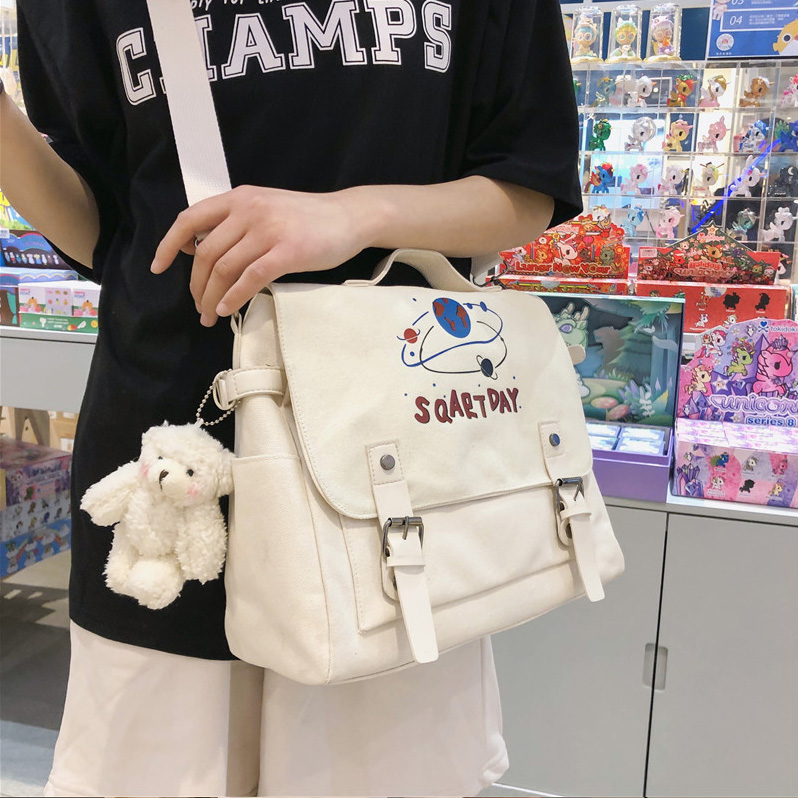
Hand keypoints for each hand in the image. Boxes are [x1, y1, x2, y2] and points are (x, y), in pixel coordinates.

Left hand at [150, 185, 373, 326]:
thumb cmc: (308, 218)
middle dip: (195, 285)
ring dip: (211, 297)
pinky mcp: (287, 252)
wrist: (349, 217)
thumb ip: (237, 223)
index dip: (169, 245)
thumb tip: (205, 252)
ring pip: (224, 269)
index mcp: (239, 198)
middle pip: (206, 253)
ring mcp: (268, 231)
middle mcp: (249, 210)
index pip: (190, 219)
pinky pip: (250, 279)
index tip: (159, 268)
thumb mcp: (266, 208)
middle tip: (198, 306)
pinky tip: (228, 310)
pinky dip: (233, 298)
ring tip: (210, 315)